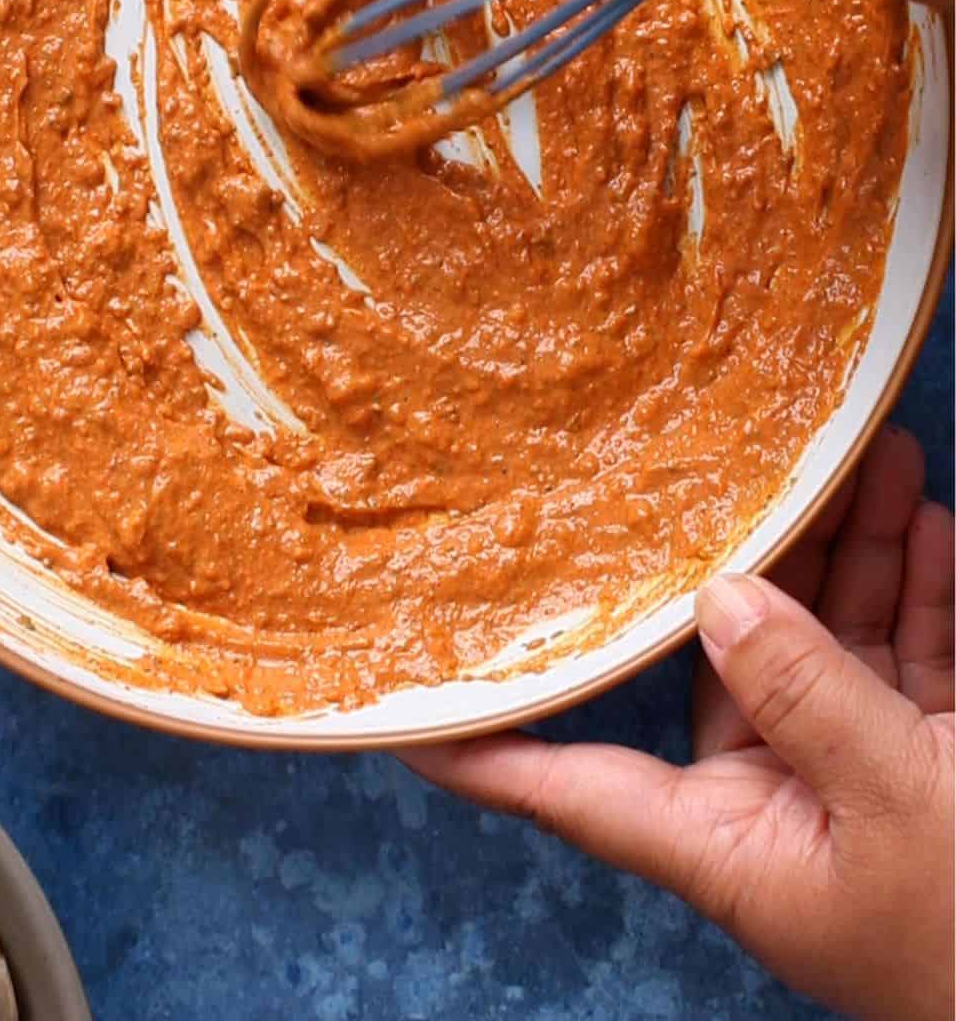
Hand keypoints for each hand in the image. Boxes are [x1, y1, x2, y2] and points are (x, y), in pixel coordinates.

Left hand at [399, 426, 954, 1020]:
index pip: (573, 787)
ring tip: (868, 460)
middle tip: (747, 462)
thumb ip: (807, 696)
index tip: (405, 701)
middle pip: (728, 662)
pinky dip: (919, 592)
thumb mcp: (896, 804)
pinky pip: (908, 662)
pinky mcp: (926, 767)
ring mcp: (852, 784)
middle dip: (750, 559)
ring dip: (851, 552)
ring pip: (828, 644)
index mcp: (729, 848)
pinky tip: (922, 521)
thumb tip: (722, 599)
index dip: (485, 747)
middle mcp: (774, 810)